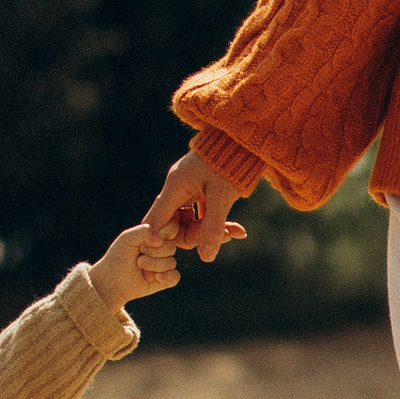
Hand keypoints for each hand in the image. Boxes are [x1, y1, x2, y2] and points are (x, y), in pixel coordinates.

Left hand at [90, 221, 183, 311]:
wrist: (112, 280)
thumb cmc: (118, 256)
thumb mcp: (127, 238)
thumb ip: (143, 231)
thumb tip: (161, 240)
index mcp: (156, 236)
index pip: (171, 229)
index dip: (162, 234)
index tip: (144, 240)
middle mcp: (162, 249)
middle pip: (171, 247)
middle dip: (154, 252)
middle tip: (139, 254)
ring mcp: (164, 265)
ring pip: (171, 263)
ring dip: (154, 265)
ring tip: (139, 266)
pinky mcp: (164, 280)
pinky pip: (175, 277)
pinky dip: (166, 277)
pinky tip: (154, 277)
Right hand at [147, 147, 248, 264]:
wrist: (243, 140)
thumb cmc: (231, 163)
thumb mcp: (222, 196)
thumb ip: (213, 226)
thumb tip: (206, 257)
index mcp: (175, 187)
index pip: (156, 222)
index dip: (160, 241)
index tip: (172, 255)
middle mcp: (177, 189)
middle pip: (173, 225)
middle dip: (196, 237)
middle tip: (223, 237)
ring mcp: (188, 189)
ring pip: (189, 222)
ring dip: (209, 231)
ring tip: (234, 233)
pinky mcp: (200, 191)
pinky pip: (201, 215)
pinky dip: (216, 223)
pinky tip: (237, 229)